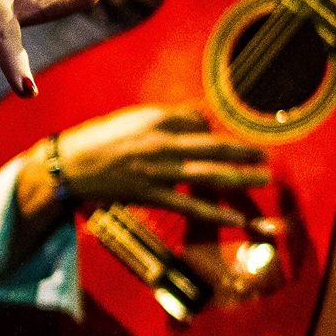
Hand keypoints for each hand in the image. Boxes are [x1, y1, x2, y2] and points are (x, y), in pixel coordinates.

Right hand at [49, 104, 271, 227]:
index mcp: (157, 120)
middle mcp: (162, 143)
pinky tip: (236, 218)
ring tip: (263, 179)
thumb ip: (167, 117)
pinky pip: (190, 206)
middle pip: (213, 147)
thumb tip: (199, 118)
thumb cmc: (99, 140)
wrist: (69, 166)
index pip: (199, 122)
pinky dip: (215, 213)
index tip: (235, 139)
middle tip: (266, 156)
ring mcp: (158, 172)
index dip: (217, 131)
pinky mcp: (151, 195)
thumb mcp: (133, 118)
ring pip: (208, 175)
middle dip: (243, 152)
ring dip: (240, 178)